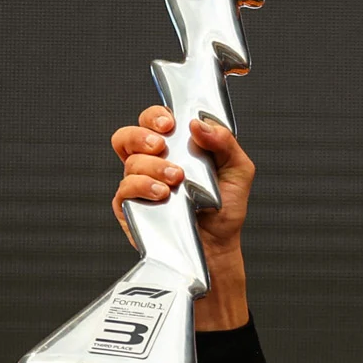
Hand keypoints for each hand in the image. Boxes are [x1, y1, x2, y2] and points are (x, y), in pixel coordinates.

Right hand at [109, 105, 255, 329]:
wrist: (219, 247)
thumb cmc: (225, 208)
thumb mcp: (238, 170)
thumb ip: (224, 142)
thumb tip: (198, 124)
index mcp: (175, 147)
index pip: (154, 120)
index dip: (156, 116)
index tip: (170, 123)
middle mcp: (152, 163)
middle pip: (128, 135)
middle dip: (141, 134)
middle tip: (161, 145)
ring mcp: (139, 185)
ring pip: (129, 162)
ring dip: (152, 165)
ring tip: (175, 179)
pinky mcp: (131, 208)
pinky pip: (124, 190)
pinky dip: (141, 187)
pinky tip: (162, 194)